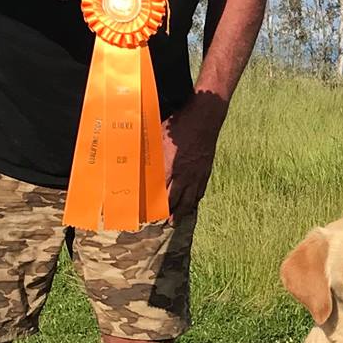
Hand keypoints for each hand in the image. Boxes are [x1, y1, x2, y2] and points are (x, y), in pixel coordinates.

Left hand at [162, 91, 227, 221]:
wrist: (204, 118)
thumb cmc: (179, 124)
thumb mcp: (159, 136)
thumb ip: (150, 150)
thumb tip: (137, 155)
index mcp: (170, 167)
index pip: (161, 192)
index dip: (155, 206)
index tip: (149, 214)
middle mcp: (184, 175)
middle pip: (176, 201)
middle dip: (169, 214)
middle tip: (163, 224)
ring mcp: (197, 174)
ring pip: (190, 199)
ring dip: (182, 212)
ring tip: (177, 221)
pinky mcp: (205, 171)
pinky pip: (200, 190)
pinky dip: (195, 199)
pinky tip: (192, 203)